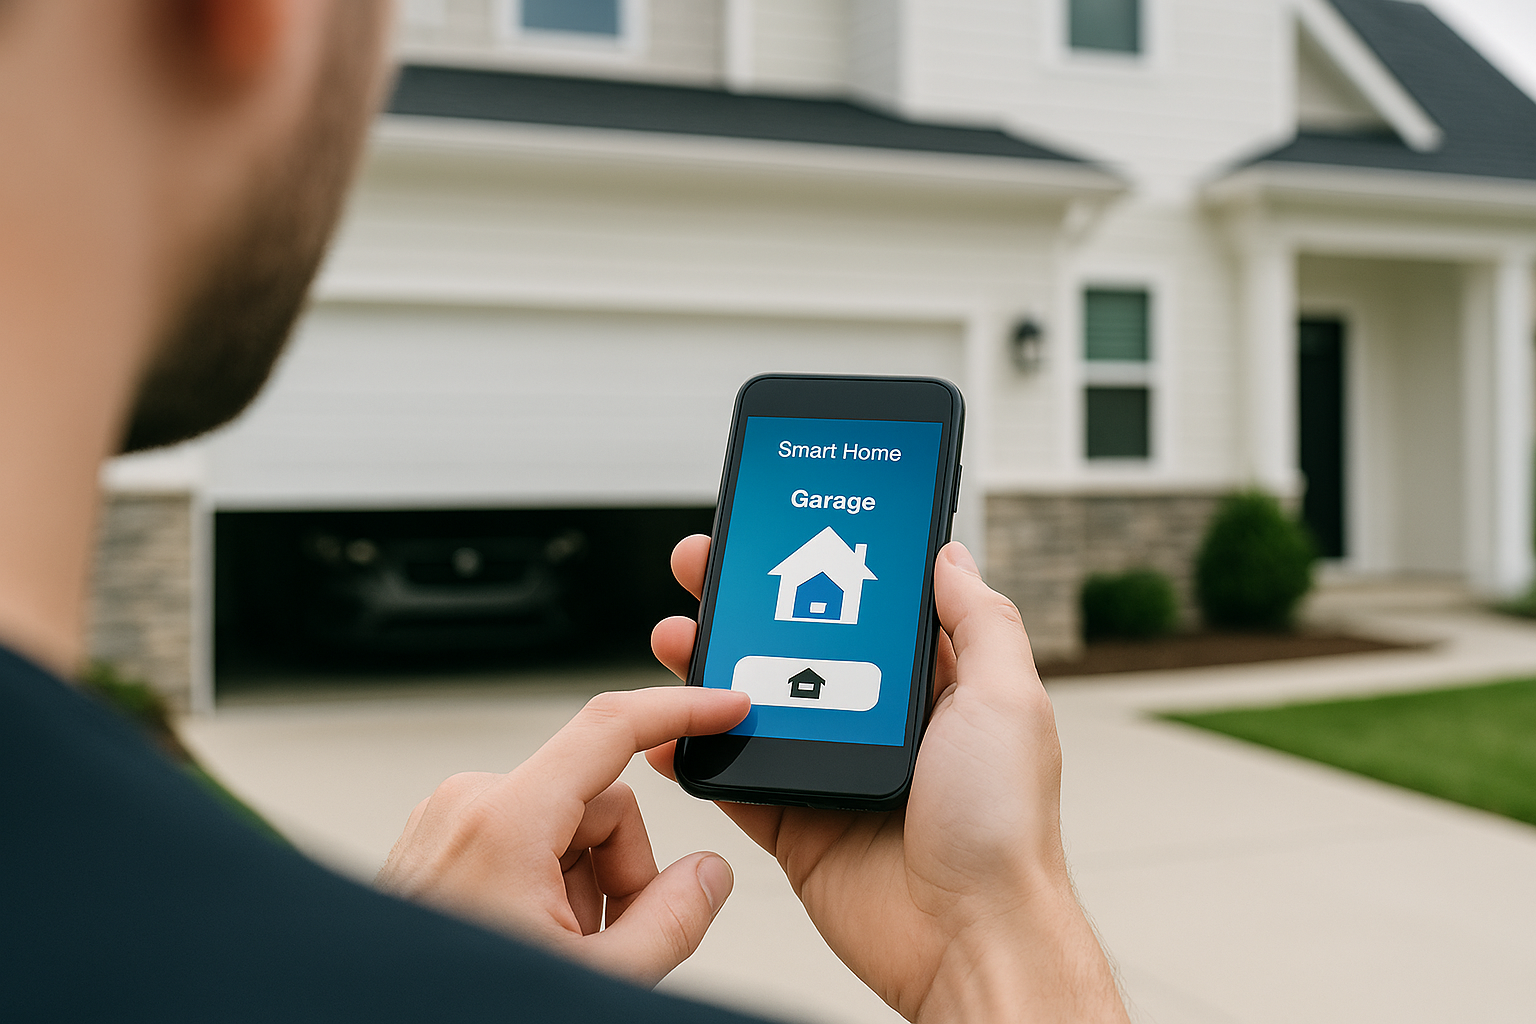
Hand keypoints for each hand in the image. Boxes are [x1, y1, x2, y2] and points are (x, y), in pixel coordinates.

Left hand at [375, 686, 750, 987]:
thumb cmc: (458, 1009)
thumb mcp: (597, 979)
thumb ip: (672, 921)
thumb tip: (710, 875)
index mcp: (504, 820)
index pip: (610, 728)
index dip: (681, 711)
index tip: (724, 707)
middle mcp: (468, 804)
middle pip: (596, 801)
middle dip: (621, 869)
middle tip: (613, 940)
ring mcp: (447, 823)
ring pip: (562, 825)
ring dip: (583, 885)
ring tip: (565, 951)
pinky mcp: (436, 845)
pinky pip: (521, 840)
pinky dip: (545, 886)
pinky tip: (534, 940)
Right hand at [651, 537, 1127, 1022]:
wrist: (969, 941)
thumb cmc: (1005, 829)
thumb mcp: (1008, 700)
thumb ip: (979, 622)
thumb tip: (951, 554)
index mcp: (934, 688)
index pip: (867, 607)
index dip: (821, 566)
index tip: (778, 530)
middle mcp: (882, 724)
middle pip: (797, 646)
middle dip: (745, 604)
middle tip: (701, 568)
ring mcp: (834, 771)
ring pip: (756, 705)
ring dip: (709, 666)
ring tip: (674, 634)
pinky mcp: (798, 823)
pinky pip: (735, 780)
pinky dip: (698, 752)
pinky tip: (670, 726)